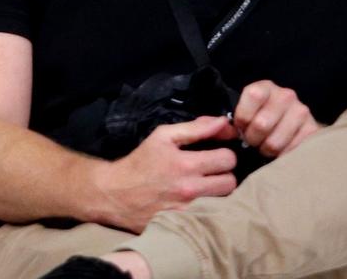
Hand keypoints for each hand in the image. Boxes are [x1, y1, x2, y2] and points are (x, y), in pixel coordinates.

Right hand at [92, 115, 238, 232]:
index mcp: (186, 164)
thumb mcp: (162, 136)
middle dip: (224, 174)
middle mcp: (190, 189)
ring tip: (207, 186)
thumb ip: (195, 128)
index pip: (228, 159)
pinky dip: (209, 207)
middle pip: (231, 182)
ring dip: (219, 191)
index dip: (224, 153)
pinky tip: (199, 200)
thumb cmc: (140, 162)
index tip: (215, 153)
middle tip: (212, 171)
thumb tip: (224, 123)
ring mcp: (189, 210)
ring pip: (225, 201)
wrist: (115, 193)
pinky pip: (211, 215)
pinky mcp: (185, 223)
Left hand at [233, 80, 320, 156]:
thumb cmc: (261, 118)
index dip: (243, 117)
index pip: (253, 96)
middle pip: (261, 124)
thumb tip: (226, 129)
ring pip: (274, 142)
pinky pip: (290, 151)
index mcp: (265, 87)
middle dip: (252, 139)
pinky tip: (280, 150)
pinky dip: (281, 156)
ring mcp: (302, 112)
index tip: (242, 126)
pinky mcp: (313, 130)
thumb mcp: (246, 111)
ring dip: (266, 149)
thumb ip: (234, 118)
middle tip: (253, 141)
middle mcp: (286, 96)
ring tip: (266, 146)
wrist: (292, 126)